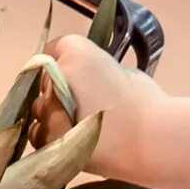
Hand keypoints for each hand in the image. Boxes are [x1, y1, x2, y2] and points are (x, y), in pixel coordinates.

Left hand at [48, 33, 162, 183]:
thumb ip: (98, 70)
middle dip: (58, 89)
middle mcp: (56, 75)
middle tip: (82, 104)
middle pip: (45, 80)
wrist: (151, 140)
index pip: (54, 49)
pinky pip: (37, 132)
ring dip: (52, 112)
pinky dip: (48, 134)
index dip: (62, 61)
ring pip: (39, 107)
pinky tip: (67, 138)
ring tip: (75, 125)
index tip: (72, 72)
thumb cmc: (146, 103)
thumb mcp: (123, 71)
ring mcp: (48, 107)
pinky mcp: (48, 137)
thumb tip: (89, 81)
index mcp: (77, 52)